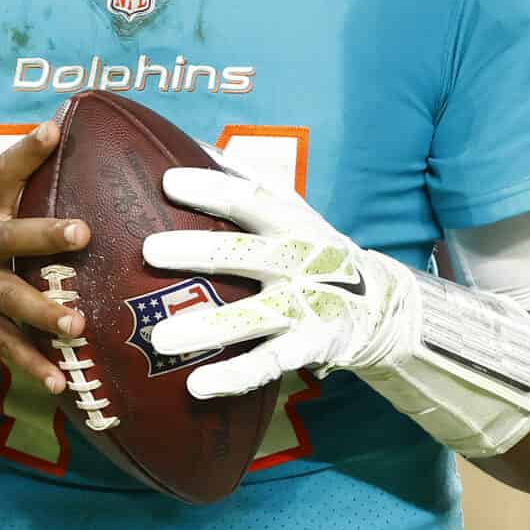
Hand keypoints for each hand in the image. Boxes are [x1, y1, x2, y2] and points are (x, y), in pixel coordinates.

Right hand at [0, 124, 91, 393]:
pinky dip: (31, 364)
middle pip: (12, 237)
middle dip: (46, 235)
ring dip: (45, 312)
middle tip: (82, 232)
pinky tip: (59, 381)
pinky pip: (3, 344)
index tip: (53, 129)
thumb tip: (53, 159)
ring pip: (10, 298)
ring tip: (78, 325)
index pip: (2, 173)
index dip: (27, 151)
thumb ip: (2, 198)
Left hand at [142, 167, 413, 399]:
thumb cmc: (316, 250)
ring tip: (160, 338)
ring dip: (208, 327)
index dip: (212, 189)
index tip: (168, 182)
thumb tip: (196, 143)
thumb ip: (249, 180)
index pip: (251, 198)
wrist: (381, 304)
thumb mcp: (293, 211)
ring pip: (252, 316)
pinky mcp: (309, 346)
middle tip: (148, 251)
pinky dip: (234, 376)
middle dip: (197, 251)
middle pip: (244, 253)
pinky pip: (267, 362)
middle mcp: (298, 260)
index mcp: (291, 221)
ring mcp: (304, 305)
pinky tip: (196, 386)